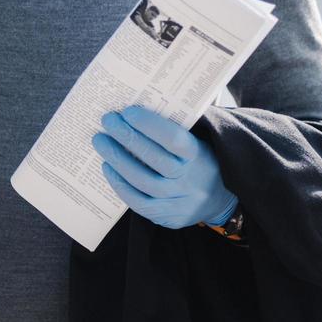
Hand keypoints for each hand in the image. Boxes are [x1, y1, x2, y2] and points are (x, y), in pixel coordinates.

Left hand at [92, 104, 237, 229]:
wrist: (220, 199)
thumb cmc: (200, 161)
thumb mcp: (199, 141)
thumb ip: (177, 127)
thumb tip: (140, 105)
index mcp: (199, 154)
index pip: (172, 138)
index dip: (149, 124)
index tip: (128, 112)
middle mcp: (189, 178)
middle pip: (152, 157)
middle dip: (126, 136)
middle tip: (107, 120)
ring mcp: (178, 200)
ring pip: (141, 180)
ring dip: (117, 158)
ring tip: (101, 141)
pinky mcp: (168, 217)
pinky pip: (138, 202)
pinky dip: (119, 185)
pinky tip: (107, 168)